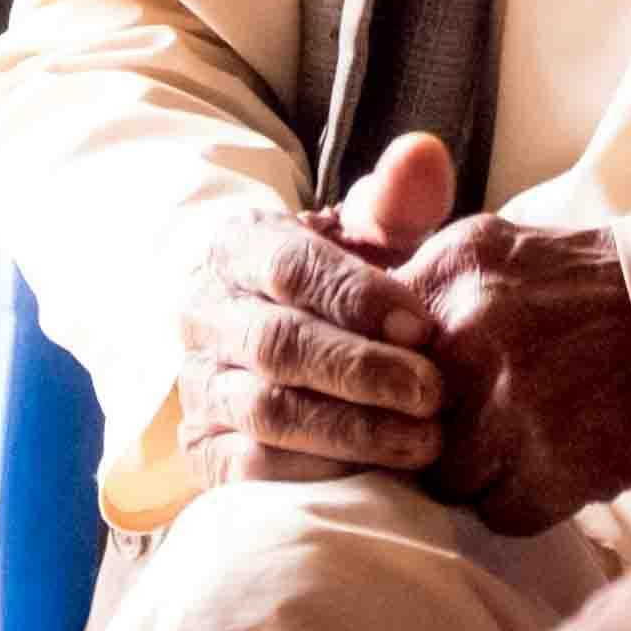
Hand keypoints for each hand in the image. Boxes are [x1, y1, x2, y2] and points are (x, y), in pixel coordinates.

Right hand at [175, 137, 454, 486]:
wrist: (286, 341)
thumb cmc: (339, 287)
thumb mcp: (365, 237)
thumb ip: (397, 201)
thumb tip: (424, 156)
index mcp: (238, 247)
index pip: (290, 266)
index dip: (358, 296)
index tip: (423, 324)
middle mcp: (205, 314)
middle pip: (277, 345)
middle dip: (361, 371)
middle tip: (432, 391)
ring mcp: (198, 385)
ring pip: (266, 411)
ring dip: (351, 429)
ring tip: (423, 439)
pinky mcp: (203, 449)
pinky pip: (250, 469)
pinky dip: (315, 473)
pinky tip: (376, 474)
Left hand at [394, 208, 630, 533]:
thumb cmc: (593, 291)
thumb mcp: (499, 252)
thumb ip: (427, 288)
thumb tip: (356, 341)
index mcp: (457, 271)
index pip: (374, 349)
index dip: (390, 385)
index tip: (411, 400)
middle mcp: (474, 333)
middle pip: (405, 420)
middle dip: (431, 434)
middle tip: (471, 429)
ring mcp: (512, 403)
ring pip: (445, 476)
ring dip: (478, 474)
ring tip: (522, 445)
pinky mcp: (551, 467)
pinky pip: (497, 512)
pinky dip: (523, 501)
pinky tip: (556, 466)